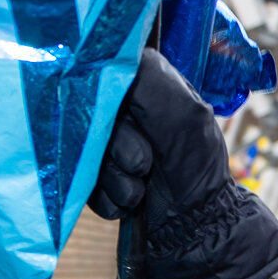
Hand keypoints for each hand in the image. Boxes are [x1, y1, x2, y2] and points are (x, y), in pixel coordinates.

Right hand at [89, 49, 232, 229]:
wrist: (196, 224)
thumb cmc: (196, 164)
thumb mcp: (182, 112)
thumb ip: (145, 77)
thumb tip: (101, 54)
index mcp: (139, 84)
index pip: (95, 72)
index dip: (105, 100)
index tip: (128, 120)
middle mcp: (116, 109)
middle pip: (84, 116)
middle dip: (118, 148)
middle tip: (146, 163)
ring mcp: (101, 144)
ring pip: (81, 153)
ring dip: (116, 177)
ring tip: (143, 184)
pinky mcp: (92, 177)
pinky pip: (81, 184)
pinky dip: (109, 197)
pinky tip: (133, 200)